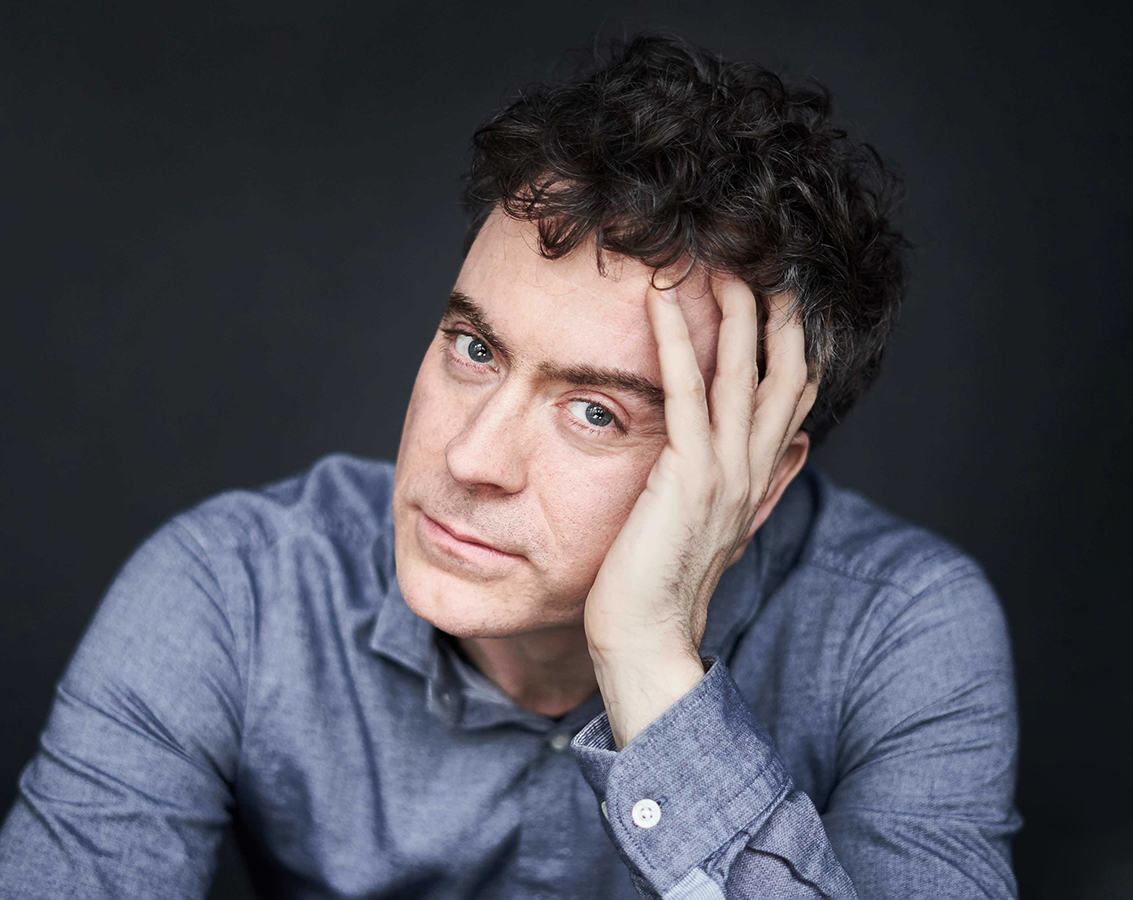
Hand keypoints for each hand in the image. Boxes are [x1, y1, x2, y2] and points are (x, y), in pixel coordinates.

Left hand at [583, 274, 817, 747]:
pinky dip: (674, 341)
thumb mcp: (723, 525)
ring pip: (743, 374)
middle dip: (778, 314)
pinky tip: (658, 299)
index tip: (784, 296)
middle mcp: (753, 469)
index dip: (795, 344)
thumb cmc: (666, 582)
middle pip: (783, 375)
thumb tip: (796, 450)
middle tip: (762, 259)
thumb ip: (759, 483)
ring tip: (718, 261)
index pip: (794, 398)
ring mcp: (725, 472)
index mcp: (759, 478)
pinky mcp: (688, 476)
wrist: (647, 639)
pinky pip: (685, 393)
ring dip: (734, 312)